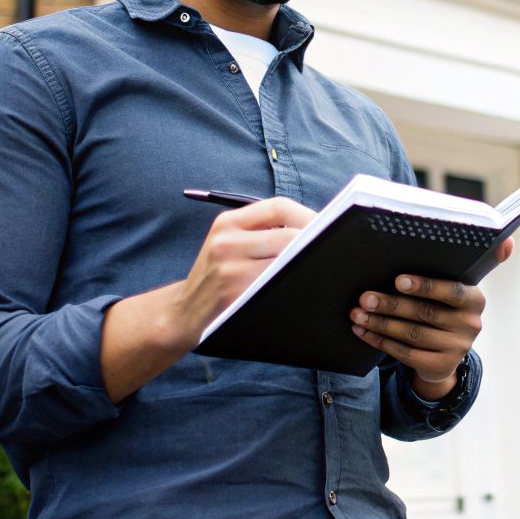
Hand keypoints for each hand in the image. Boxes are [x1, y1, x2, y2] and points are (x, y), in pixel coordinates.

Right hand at [170, 197, 315, 348]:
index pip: (277, 207)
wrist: (184, 311)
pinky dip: (295, 283)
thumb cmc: (217, 276)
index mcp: (227, 223)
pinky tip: (305, 285)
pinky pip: (277, 284)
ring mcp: (229, 268)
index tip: (327, 225)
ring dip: (308, 264)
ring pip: (285, 260)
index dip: (307, 214)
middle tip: (335, 250)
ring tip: (324, 267)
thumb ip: (262, 231)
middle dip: (314, 242)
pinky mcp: (234, 293)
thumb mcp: (228, 244)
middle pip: (287, 235)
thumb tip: (314, 226)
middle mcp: (226, 241)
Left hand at [353, 237, 514, 395]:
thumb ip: (471, 263)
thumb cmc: (443, 308)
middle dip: (391, 304)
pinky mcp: (440, 366)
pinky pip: (405, 353)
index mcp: (475, 300)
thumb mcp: (456, 288)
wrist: (445, 354)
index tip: (398, 280)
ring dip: (380, 324)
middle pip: (425, 313)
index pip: (452, 291)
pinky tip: (363, 332)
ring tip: (357, 314)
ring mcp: (457, 348)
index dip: (425, 286)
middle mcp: (471, 325)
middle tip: (365, 298)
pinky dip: (380, 341)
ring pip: (412, 334)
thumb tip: (509, 240)